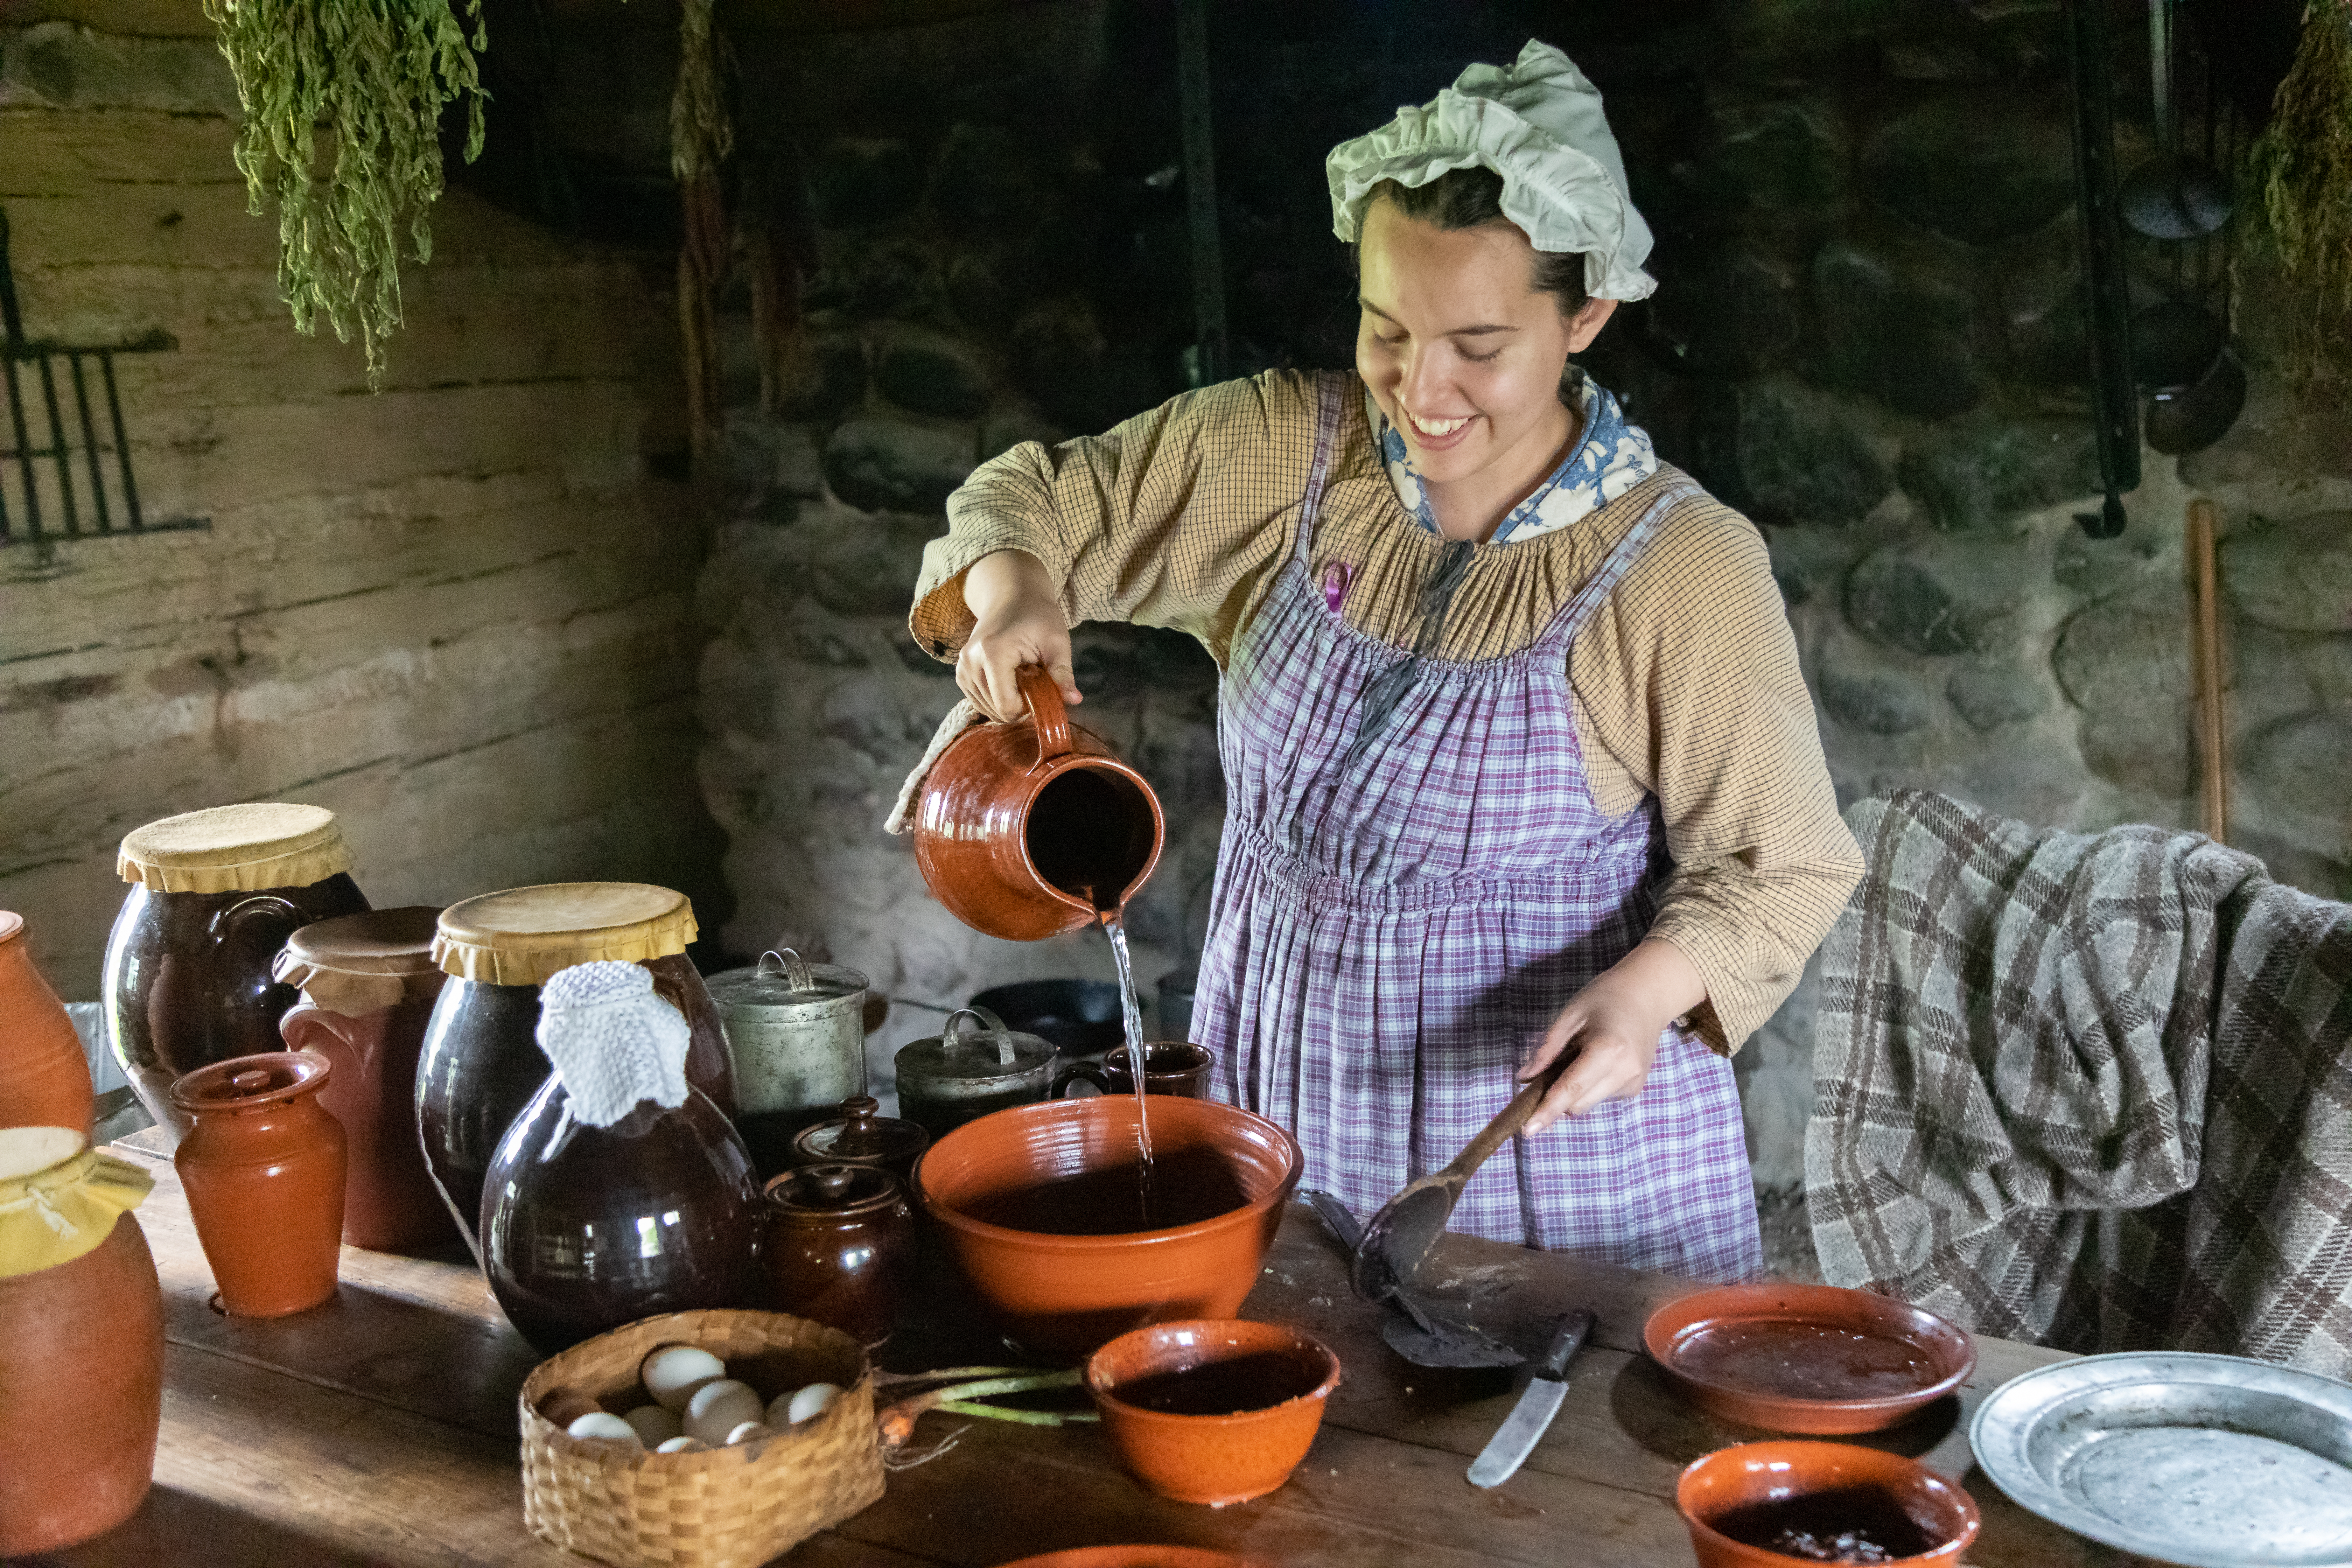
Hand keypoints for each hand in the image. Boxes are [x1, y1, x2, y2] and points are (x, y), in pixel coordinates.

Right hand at [957, 550, 1080, 720]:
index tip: (1043, 692)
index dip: (1028, 709)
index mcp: (992, 653)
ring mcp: (962, 668)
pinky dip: (996, 701)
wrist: (1012, 596)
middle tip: (1035, 685)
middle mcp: (970, 662)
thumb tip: (1075, 700)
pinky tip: (1010, 683)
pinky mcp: (961, 672)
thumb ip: (1063, 673)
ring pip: (986, 709)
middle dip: (1019, 707)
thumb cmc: (1038, 616)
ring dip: (1008, 704)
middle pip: (996, 710)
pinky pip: (978, 701)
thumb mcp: (1056, 643)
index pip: (1006, 705)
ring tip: (1023, 680)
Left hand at [1517, 938, 1707, 1135]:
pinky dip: (1589, 1087)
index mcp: (1608, 1051)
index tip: (1527, 1130)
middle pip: (1577, 1105)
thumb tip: (1523, 1078)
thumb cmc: (1605, 998)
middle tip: (1548, 1069)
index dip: (1547, 1110)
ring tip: (1580, 1056)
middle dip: (1556, 1097)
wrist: (1648, 995)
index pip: (1571, 1090)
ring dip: (1573, 1091)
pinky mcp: (1636, 1088)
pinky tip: (1596, 1061)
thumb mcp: (1569, 1015)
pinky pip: (1600, 1098)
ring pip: (1587, 1104)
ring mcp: (1633, 1083)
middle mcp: (1625, 1073)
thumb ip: (1547, 1049)